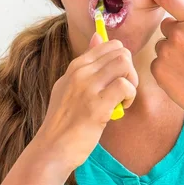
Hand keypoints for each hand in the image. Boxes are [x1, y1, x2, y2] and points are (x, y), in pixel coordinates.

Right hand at [36, 33, 137, 171]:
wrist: (52, 148)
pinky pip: (124, 86)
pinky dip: (130, 96)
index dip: (120, 60)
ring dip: (132, 81)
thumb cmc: (64, 120)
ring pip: (125, 64)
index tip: (116, 78)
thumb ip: (86, 63)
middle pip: (120, 52)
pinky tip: (122, 107)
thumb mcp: (69, 85)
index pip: (107, 45)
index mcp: (75, 67)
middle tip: (124, 89)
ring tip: (123, 97)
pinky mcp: (97, 105)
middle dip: (129, 70)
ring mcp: (88, 87)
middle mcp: (81, 72)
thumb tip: (98, 36)